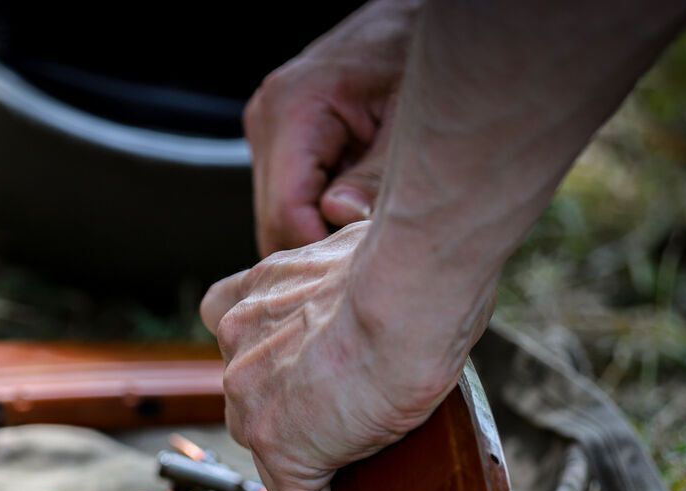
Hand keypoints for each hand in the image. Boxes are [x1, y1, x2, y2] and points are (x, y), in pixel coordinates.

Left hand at [201, 221, 493, 490]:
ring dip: (305, 465)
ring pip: (270, 451)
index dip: (274, 363)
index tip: (306, 381)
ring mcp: (254, 399)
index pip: (243, 340)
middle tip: (336, 430)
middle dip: (288, 415)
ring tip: (343, 480)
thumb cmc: (402, 264)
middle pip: (251, 399)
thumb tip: (371, 273)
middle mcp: (238, 346)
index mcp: (252, 295)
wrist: (405, 292)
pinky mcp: (282, 446)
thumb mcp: (353, 251)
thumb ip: (339, 274)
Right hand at [244, 0, 419, 256]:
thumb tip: (341, 219)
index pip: (286, 212)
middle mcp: (267, 120)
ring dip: (321, 235)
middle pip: (274, 224)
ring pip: (277, 220)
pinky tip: (357, 214)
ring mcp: (267, 132)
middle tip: (372, 264)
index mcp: (293, 108)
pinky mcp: (279, 144)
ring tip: (369, 234)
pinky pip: (289, 202)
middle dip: (320, 250)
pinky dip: (320, 218)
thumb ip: (376, 174)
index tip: (364, 271)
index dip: (322, 252)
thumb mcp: (411, 119)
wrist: (413, 17)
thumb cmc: (418, 58)